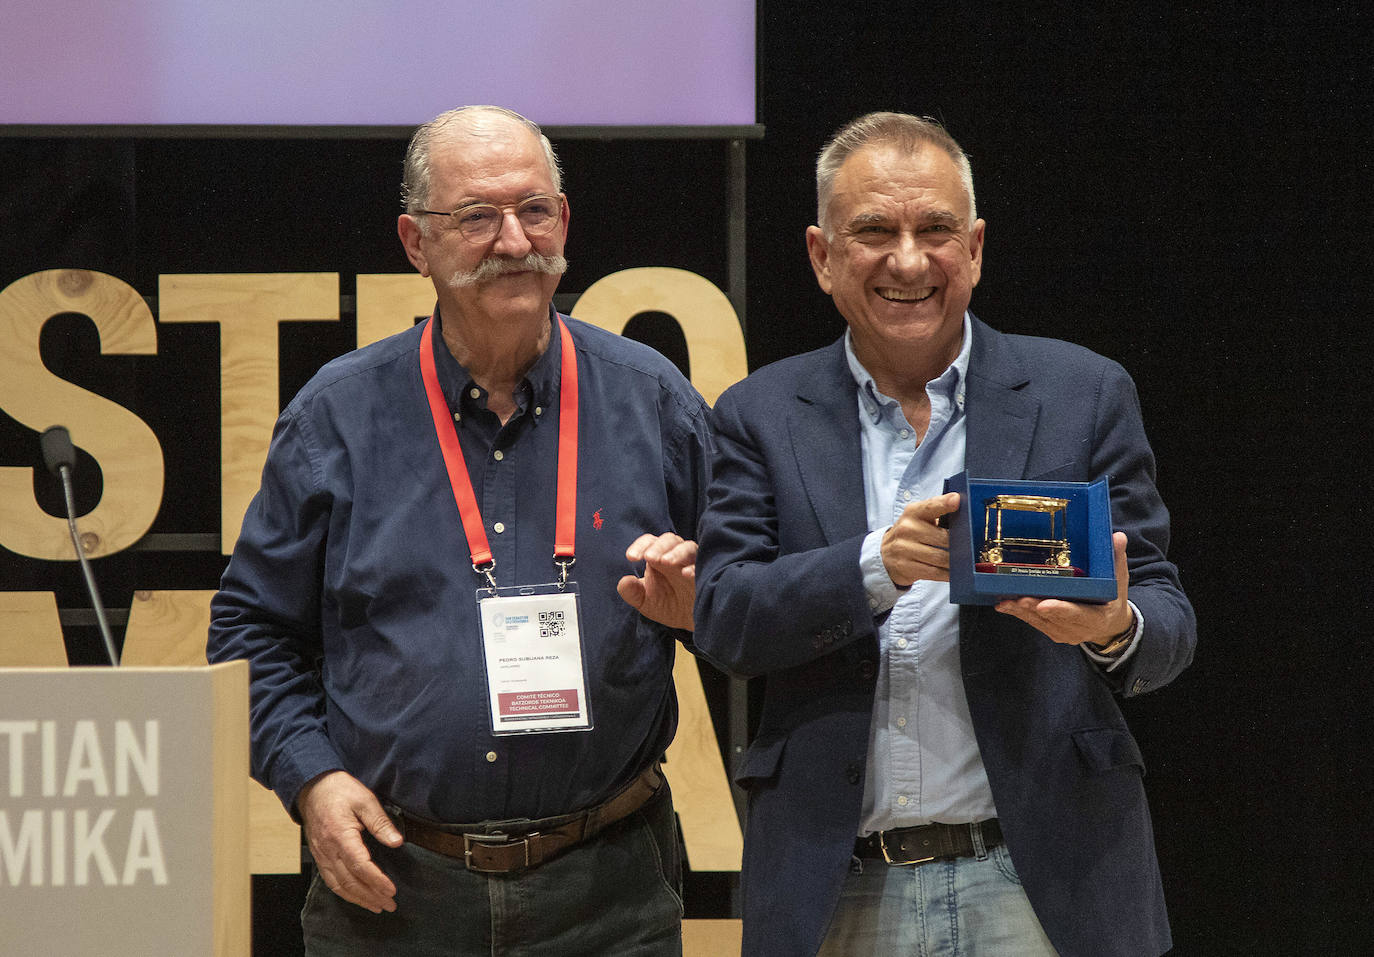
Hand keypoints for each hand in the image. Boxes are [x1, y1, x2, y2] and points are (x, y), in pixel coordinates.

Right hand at [297, 770, 402, 912]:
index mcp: (341, 836)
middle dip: (371, 896)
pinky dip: (344, 893)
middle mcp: (329, 850)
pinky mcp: (319, 856)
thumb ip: (381, 823)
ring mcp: (322, 855)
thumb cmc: (340, 791)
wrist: (313, 788)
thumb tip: (397, 842)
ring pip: (339, 885)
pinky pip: (330, 880)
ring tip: (376, 907)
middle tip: (390, 905)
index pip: (360, 866)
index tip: (391, 891)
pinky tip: (356, 897)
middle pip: (350, 881)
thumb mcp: (365, 800)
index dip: (377, 881)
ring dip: (359, 899)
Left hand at [617, 531, 697, 630]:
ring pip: (687, 547)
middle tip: (649, 558)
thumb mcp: (646, 602)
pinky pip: (703, 564)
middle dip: (658, 546)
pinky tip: (686, 574)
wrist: (691, 622)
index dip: (639, 546)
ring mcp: (692, 562)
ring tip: (666, 562)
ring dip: (676, 552)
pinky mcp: (707, 572)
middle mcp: (676, 556)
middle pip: (669, 540)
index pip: (649, 542)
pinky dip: (694, 567)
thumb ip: (632, 593)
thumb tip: (623, 582)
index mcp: (658, 558)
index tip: (631, 558)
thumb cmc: (668, 606)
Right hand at [881, 492, 960, 587]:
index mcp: (913, 512)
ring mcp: (904, 548)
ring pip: (941, 557)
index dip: (945, 503)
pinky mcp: (905, 566)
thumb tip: (965, 518)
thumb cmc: (911, 534)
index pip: (931, 506)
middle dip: (961, 544)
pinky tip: (953, 572)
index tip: (957, 501)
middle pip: (944, 538)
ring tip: (965, 561)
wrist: (885, 555)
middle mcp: (907, 529)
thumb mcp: (919, 518)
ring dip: (955, 561)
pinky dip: (947, 573)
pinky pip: (934, 572)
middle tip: (972, 547)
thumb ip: (938, 512)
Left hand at [994, 531, 1134, 645]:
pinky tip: (1005, 605)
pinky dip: (1019, 614)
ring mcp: (1065, 633)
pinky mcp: (1053, 632)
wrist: (1110, 626)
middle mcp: (1080, 629)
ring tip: (1008, 601)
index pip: (1078, 614)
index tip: (1044, 604)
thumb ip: (1117, 560)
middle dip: (1035, 608)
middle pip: (1054, 619)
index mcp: (1097, 618)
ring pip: (1040, 622)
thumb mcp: (1119, 581)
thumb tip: (1118, 537)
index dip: (1060, 610)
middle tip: (1019, 598)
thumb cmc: (1113, 600)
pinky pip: (1034, 624)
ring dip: (1023, 612)